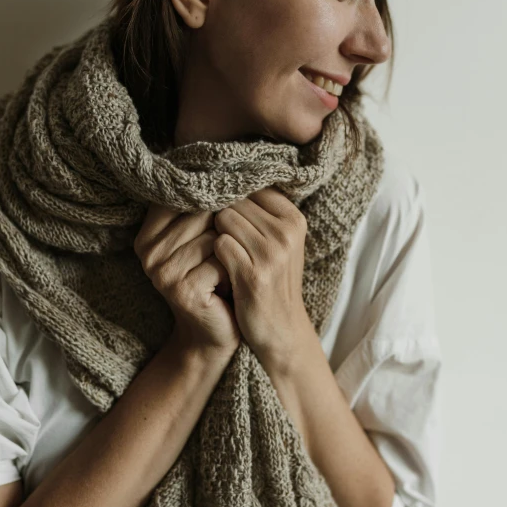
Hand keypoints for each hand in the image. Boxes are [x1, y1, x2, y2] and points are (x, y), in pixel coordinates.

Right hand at [134, 203, 240, 355]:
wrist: (215, 332)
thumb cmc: (214, 280)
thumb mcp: (202, 241)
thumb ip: (202, 209)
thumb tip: (223, 168)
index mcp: (147, 234)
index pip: (185, 196)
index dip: (213, 204)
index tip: (223, 223)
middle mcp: (148, 252)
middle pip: (201, 214)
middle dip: (224, 231)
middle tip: (225, 256)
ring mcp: (162, 272)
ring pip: (213, 237)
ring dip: (231, 252)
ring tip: (226, 270)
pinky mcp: (181, 290)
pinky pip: (219, 260)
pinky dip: (232, 270)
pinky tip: (228, 285)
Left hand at [212, 186, 310, 366]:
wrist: (280, 330)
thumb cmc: (271, 281)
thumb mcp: (276, 243)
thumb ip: (257, 213)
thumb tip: (220, 176)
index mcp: (294, 218)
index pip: (250, 185)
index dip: (230, 198)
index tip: (222, 215)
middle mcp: (287, 231)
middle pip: (233, 199)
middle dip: (221, 217)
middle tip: (220, 239)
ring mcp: (273, 252)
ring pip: (224, 218)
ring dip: (215, 235)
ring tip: (222, 256)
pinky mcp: (255, 273)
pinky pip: (219, 244)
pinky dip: (213, 255)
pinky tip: (220, 269)